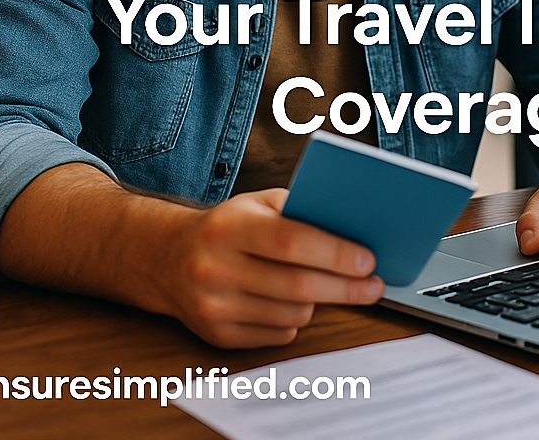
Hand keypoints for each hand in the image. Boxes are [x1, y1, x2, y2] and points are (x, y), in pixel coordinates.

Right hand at [0, 164, 383, 349]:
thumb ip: (299, 210)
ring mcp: (213, 305)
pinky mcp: (215, 335)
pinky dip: (294, 318)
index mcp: (229, 226)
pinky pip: (277, 333)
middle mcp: (216, 267)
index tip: (368, 259)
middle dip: (345, 286)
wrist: (164, 258)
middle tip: (373, 284)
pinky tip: (291, 300)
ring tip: (329, 285)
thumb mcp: (256, 203)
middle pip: (297, 285)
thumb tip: (352, 227)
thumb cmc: (225, 226)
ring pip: (291, 312)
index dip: (335, 253)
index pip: (291, 242)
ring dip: (320, 301)